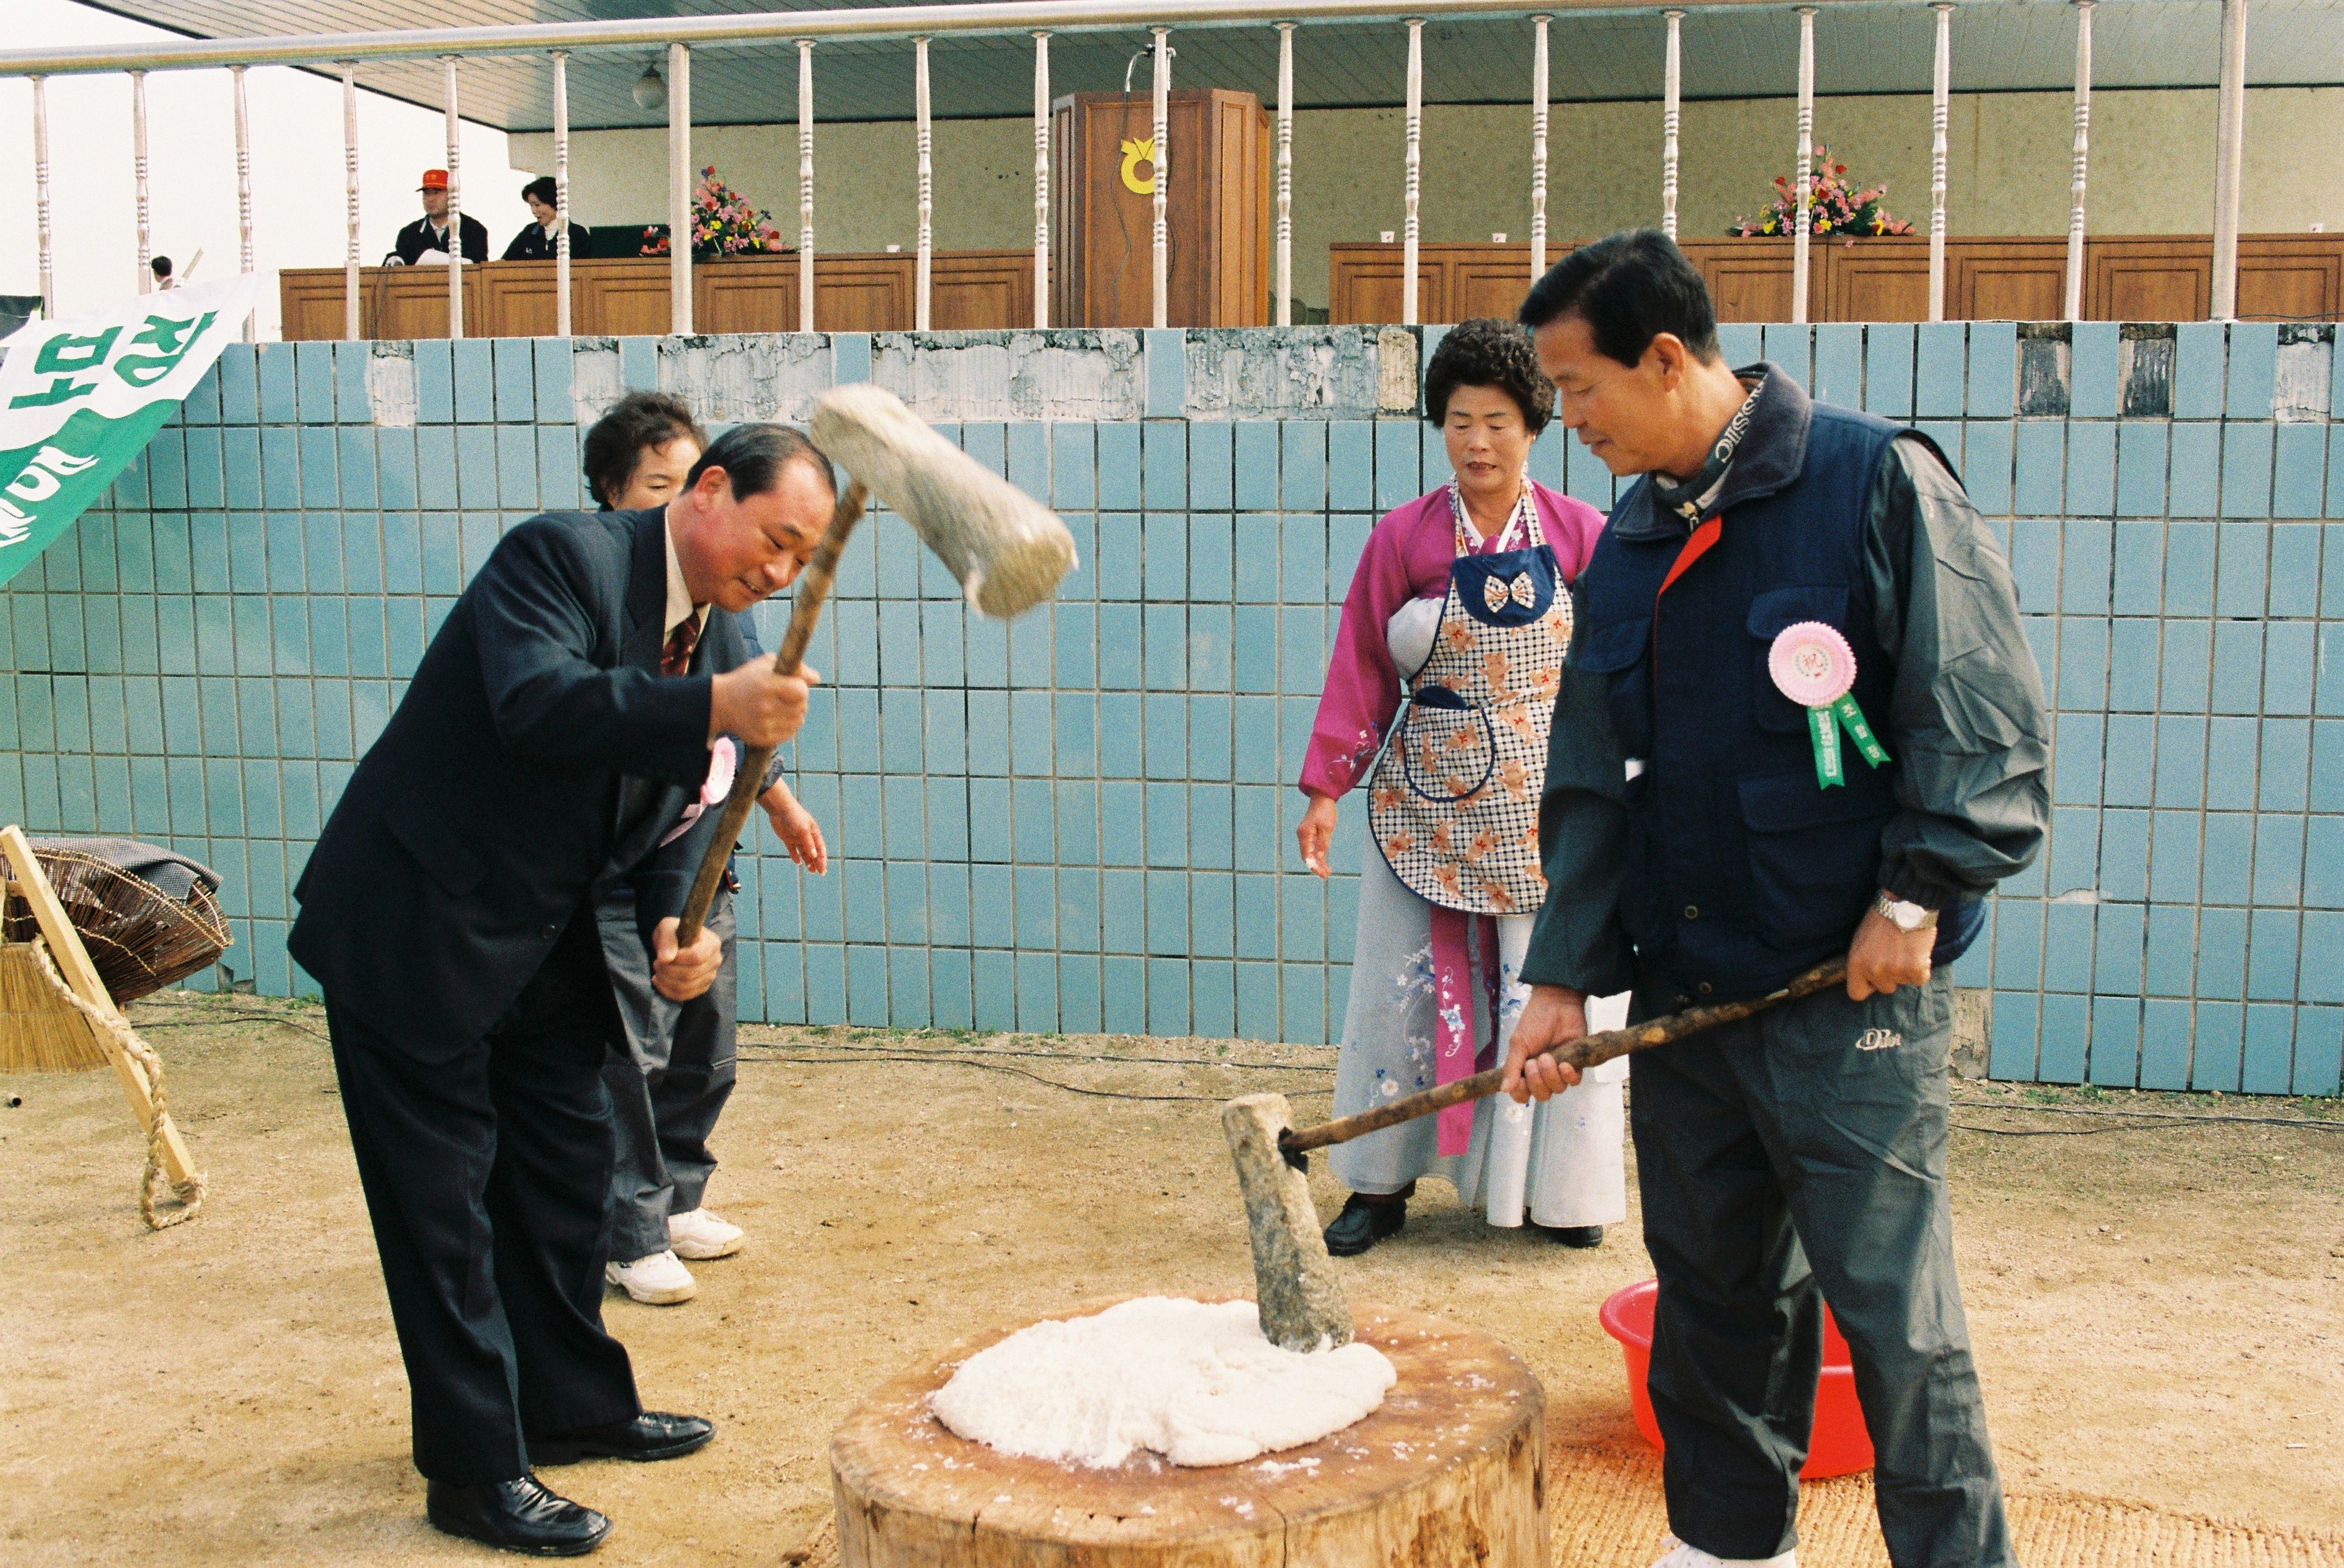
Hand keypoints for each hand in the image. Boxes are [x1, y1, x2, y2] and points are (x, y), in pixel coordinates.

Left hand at [650, 915, 722, 1001]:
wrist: (676, 943)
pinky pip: (684, 996)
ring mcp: (710, 977)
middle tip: (656, 963)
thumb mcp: (667, 928)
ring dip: (666, 981)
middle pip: (691, 974)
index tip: (663, 956)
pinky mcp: (701, 988)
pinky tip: (659, 981)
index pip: (696, 957)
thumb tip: (665, 958)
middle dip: (668, 971)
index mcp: (712, 943)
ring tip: (657, 971)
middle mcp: (715, 961)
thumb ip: (666, 940)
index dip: (677, 960)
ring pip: (686, 987)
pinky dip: (667, 991)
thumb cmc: (674, 933)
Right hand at [709, 660, 817, 747]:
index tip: (792, 685)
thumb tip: (816, 678)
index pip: (801, 691)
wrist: (720, 704)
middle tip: (786, 696)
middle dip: (799, 700)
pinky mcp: (763, 738)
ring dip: (795, 714)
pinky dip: (788, 726)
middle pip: (802, 707)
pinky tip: (778, 718)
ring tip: (782, 706)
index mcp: (766, 685)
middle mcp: (765, 707)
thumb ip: (794, 668)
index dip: (800, 687)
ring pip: (798, 721)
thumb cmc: (748, 679)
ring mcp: (763, 725)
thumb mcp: (767, 664)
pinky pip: (789, 733)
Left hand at [763, 784, 827, 873]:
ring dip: (808, 862)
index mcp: (814, 833)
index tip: (823, 870)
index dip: (822, 860)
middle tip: (820, 873)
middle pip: (814, 853)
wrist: (779, 809)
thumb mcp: (803, 830)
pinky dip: (796, 856)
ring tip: (811, 871)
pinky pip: (793, 850)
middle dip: (817, 863)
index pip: (820, 849)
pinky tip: (798, 863)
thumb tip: (814, 856)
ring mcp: (797, 838)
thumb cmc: (794, 817)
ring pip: (805, 853)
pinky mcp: (788, 839)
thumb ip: (808, 843)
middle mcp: (807, 837)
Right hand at [1296, 793, 1337, 877]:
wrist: (1322, 798)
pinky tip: (1324, 861)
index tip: (1322, 874)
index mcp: (1304, 835)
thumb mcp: (1327, 828)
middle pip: (1307, 856)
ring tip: (1327, 871)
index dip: (1314, 866)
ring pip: (1310, 853)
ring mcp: (1305, 835)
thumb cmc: (1325, 811)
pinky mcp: (1310, 834)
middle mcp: (1302, 836)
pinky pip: (1312, 847)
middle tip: (1326, 875)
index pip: (1307, 856)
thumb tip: (1318, 858)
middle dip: (1316, 866)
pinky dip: (1318, 855)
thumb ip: (1322, 844)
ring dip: (1318, 862)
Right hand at [1500, 985, 1587, 1102]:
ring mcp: (1559, 1070)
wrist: (1557, 1003)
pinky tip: (1565, 1064)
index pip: (1522, 1094)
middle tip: (1534, 1062)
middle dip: (1537, 1082)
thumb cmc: (1535, 1020)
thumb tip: (1503, 1089)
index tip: (1521, 1081)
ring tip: (1548, 1056)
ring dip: (1551, 1076)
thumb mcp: (1518, 1043)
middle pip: (1541, 1095)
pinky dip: (1569, 1076)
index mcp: (1525, 1070)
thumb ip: (1512, 1067)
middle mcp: (1542, 1074)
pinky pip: (1574, 1082)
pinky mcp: (1576, 1064)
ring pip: (1557, 1089)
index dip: (1521, 1093)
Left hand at [1845, 907, 1932, 999]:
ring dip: (1906, 970)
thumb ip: (1862, 962)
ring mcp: (1896, 970)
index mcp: (1856, 963)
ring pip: (1903, 983)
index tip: (1874, 979)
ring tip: (1905, 949)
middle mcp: (1874, 970)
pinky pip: (1920, 979)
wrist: (1904, 903)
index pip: (1856, 993)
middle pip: (1885, 989)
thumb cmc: (1881, 920)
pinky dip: (1922, 969)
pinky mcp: (1916, 968)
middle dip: (1890, 976)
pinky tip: (1918, 953)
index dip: (1867, 987)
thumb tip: (1867, 980)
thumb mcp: (1860, 941)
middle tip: (1894, 955)